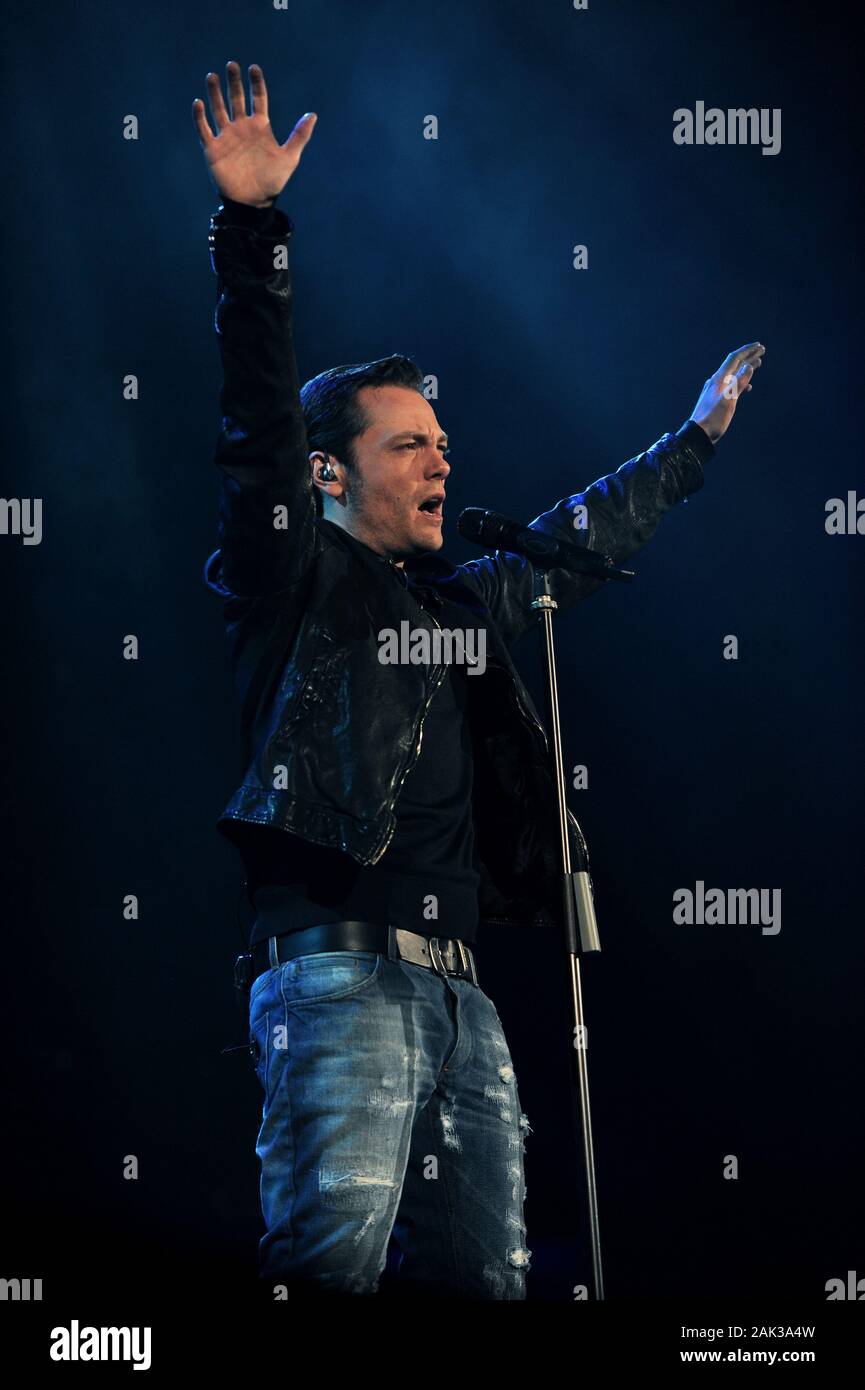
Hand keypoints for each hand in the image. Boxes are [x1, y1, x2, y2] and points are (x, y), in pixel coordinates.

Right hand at [192, 61, 315, 208]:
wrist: (254, 203)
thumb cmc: (273, 181)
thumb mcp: (289, 158)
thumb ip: (299, 136)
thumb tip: (313, 115)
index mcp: (260, 127)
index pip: (258, 98)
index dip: (256, 83)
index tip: (254, 68)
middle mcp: (242, 128)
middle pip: (236, 98)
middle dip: (234, 82)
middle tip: (231, 65)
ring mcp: (226, 137)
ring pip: (218, 109)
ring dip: (214, 93)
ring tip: (211, 76)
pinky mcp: (213, 149)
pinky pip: (203, 129)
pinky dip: (199, 117)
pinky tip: (198, 103)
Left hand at [690, 342, 764, 444]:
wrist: (698, 434)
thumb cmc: (713, 419)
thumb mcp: (729, 400)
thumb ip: (738, 383)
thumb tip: (748, 366)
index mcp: (719, 379)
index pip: (735, 359)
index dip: (747, 351)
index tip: (759, 346)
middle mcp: (716, 381)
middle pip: (734, 364)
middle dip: (748, 356)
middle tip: (762, 350)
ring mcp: (716, 389)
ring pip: (733, 374)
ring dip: (746, 367)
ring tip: (758, 363)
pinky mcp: (716, 398)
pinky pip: (730, 385)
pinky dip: (740, 381)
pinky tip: (747, 386)